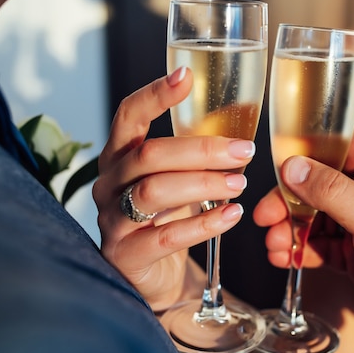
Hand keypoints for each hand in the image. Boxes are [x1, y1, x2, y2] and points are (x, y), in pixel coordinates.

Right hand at [93, 67, 255, 310]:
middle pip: (150, 155)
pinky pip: (166, 236)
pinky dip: (204, 225)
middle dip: (201, 150)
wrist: (154, 275)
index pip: (128, 116)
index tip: (186, 76)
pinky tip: (231, 215)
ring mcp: (112, 219)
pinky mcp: (125, 254)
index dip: (155, 95)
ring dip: (204, 184)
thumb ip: (191, 157)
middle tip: (244, 151)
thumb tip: (239, 133)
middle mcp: (109, 183)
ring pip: (155, 191)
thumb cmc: (166, 219)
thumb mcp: (176, 180)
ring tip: (240, 184)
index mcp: (119, 156)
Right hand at [254, 131, 353, 324]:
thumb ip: (334, 192)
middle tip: (267, 216)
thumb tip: (295, 167)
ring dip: (290, 229)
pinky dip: (300, 249)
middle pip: (319, 186)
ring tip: (276, 246)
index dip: (310, 153)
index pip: (341, 149)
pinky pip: (318, 244)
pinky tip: (287, 258)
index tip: (281, 165)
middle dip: (289, 202)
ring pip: (315, 218)